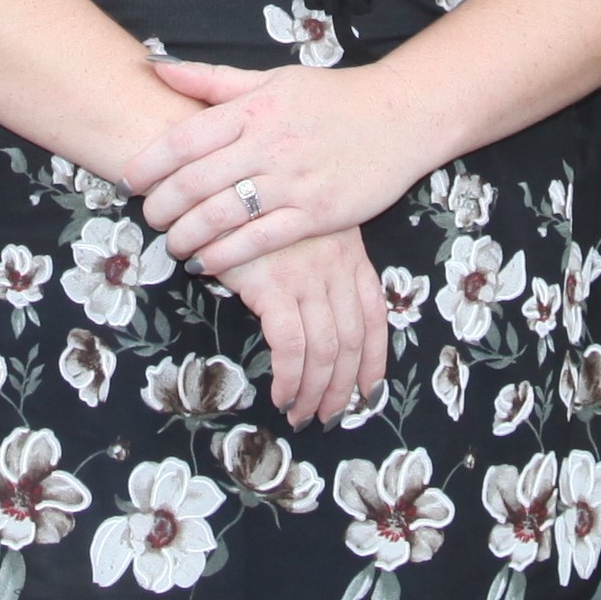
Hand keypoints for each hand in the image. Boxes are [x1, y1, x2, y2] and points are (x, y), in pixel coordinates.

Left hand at [126, 59, 424, 280]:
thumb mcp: (272, 79)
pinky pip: (260, 240)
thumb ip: (212, 79)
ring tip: (174, 244)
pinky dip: (227, 255)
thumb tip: (154, 65)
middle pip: (196, 182)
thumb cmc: (331, 98)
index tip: (129, 179)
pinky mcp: (316, 213)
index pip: (186, 138)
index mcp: (255, 108)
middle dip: (163, 205)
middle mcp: (269, 144)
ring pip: (223, 215)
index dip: (149, 163)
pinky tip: (208, 262)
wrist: (399, 118)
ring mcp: (293, 181)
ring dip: (188, 236)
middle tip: (149, 217)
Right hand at [217, 224, 389, 426]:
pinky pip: (292, 346)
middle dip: (344, 386)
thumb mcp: (306, 229)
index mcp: (350, 255)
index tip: (370, 390)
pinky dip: (291, 378)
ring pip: (326, 350)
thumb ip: (321, 265)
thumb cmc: (257, 209)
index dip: (375, 358)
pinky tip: (282, 395)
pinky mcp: (275, 286)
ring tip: (303, 416)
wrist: (226, 183)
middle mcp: (336, 268)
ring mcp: (308, 277)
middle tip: (331, 416)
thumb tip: (322, 316)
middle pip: (352, 340)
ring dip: (316, 392)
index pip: (374, 316)